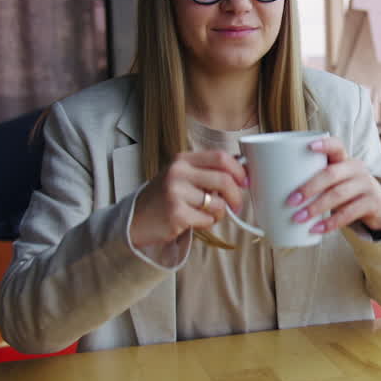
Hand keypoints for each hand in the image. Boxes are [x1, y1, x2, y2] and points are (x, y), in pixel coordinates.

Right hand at [130, 151, 247, 247]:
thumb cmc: (165, 198)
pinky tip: (194, 221)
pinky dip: (207, 223)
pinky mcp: (176, 214)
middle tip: (237, 206)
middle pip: (224, 179)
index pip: (220, 157)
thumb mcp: (182, 176)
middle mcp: (178, 172)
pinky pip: (208, 219)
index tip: (244, 181)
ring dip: (220, 213)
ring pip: (218, 203)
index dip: (238, 169)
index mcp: (183, 159)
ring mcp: (176, 193)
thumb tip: (242, 170)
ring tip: (208, 214)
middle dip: (236, 196)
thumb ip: (207, 171)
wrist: (135, 219)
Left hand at [288, 136, 380, 234]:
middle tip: (290, 201)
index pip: (336, 145)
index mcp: (344, 159)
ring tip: (298, 218)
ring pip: (339, 194)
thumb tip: (270, 189)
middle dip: (309, 187)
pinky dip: (331, 223)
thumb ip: (315, 179)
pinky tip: (317, 229)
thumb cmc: (347, 191)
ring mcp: (366, 185)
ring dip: (316, 207)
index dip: (324, 144)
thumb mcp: (336, 181)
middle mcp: (356, 168)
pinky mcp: (372, 203)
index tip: (308, 146)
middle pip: (331, 174)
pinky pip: (349, 213)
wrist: (380, 206)